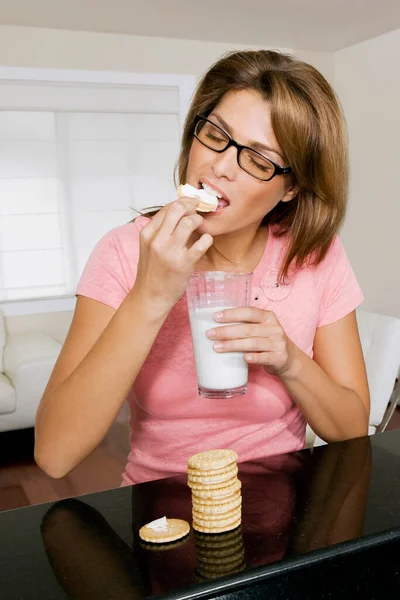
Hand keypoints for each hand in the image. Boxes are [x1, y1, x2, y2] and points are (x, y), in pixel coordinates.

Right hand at [134, 198, 212, 312]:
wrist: (150, 296)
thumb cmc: (152, 271)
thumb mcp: (149, 246)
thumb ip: (160, 230)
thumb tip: (179, 212)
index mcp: (147, 233)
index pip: (167, 208)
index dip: (183, 202)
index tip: (192, 203)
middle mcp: (157, 240)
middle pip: (177, 209)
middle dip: (192, 205)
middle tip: (199, 209)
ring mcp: (170, 252)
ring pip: (188, 222)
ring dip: (199, 221)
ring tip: (200, 227)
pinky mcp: (183, 264)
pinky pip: (201, 244)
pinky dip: (207, 239)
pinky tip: (205, 241)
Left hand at [206, 307, 297, 377]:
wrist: (289, 359)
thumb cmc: (267, 341)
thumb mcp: (261, 328)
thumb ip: (245, 325)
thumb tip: (216, 325)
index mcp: (268, 317)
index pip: (249, 312)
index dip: (232, 314)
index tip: (216, 317)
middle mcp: (274, 329)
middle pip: (248, 329)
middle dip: (227, 331)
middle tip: (210, 334)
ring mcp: (278, 344)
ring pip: (253, 343)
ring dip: (233, 345)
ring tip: (217, 347)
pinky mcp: (279, 358)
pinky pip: (264, 358)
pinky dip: (254, 358)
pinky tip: (243, 358)